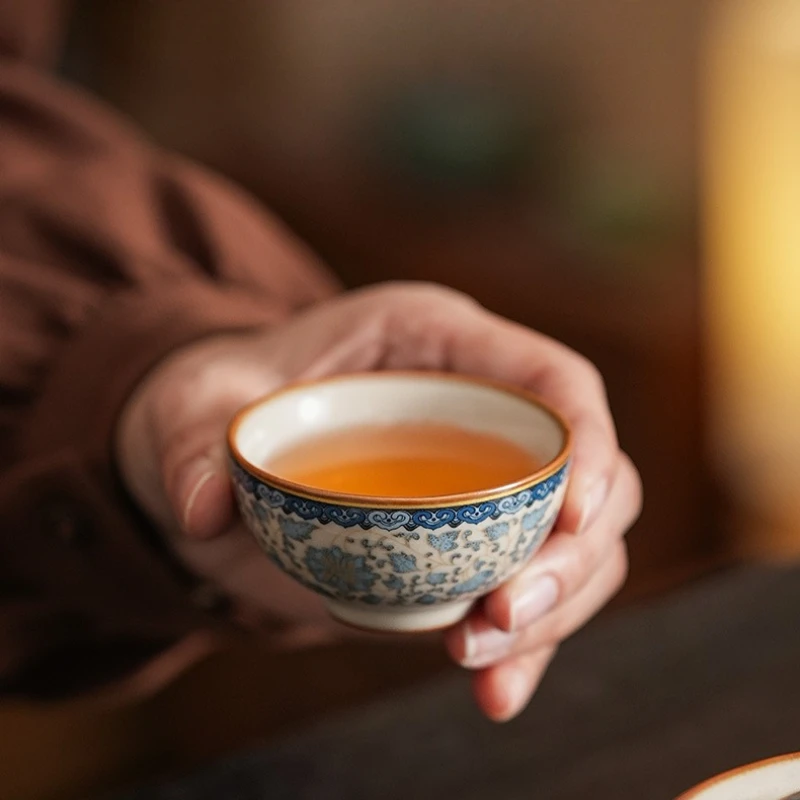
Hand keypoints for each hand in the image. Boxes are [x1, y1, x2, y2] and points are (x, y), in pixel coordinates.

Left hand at [117, 282, 640, 716]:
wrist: (227, 456)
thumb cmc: (228, 404)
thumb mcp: (194, 403)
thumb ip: (192, 440)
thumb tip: (204, 508)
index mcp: (439, 344)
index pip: (554, 381)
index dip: (588, 440)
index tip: (573, 513)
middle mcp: (480, 413)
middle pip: (586, 477)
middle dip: (570, 554)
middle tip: (504, 615)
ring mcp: (484, 485)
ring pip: (575, 547)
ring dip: (554, 612)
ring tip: (482, 665)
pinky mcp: (470, 547)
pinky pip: (528, 595)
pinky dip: (524, 649)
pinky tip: (493, 694)